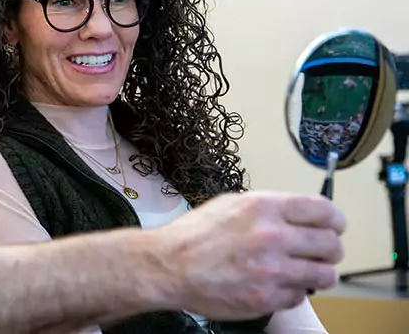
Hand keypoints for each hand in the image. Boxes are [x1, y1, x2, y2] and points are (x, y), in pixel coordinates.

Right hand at [157, 191, 344, 319]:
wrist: (168, 265)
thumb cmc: (194, 235)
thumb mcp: (231, 204)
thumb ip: (268, 208)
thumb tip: (300, 214)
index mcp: (264, 208)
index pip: (324, 211)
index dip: (335, 220)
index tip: (334, 226)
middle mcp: (272, 236)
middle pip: (331, 244)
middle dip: (329, 249)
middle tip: (319, 252)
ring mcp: (271, 270)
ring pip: (324, 275)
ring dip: (318, 273)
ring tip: (303, 271)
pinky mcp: (266, 297)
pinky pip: (300, 296)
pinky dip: (292, 291)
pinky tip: (275, 284)